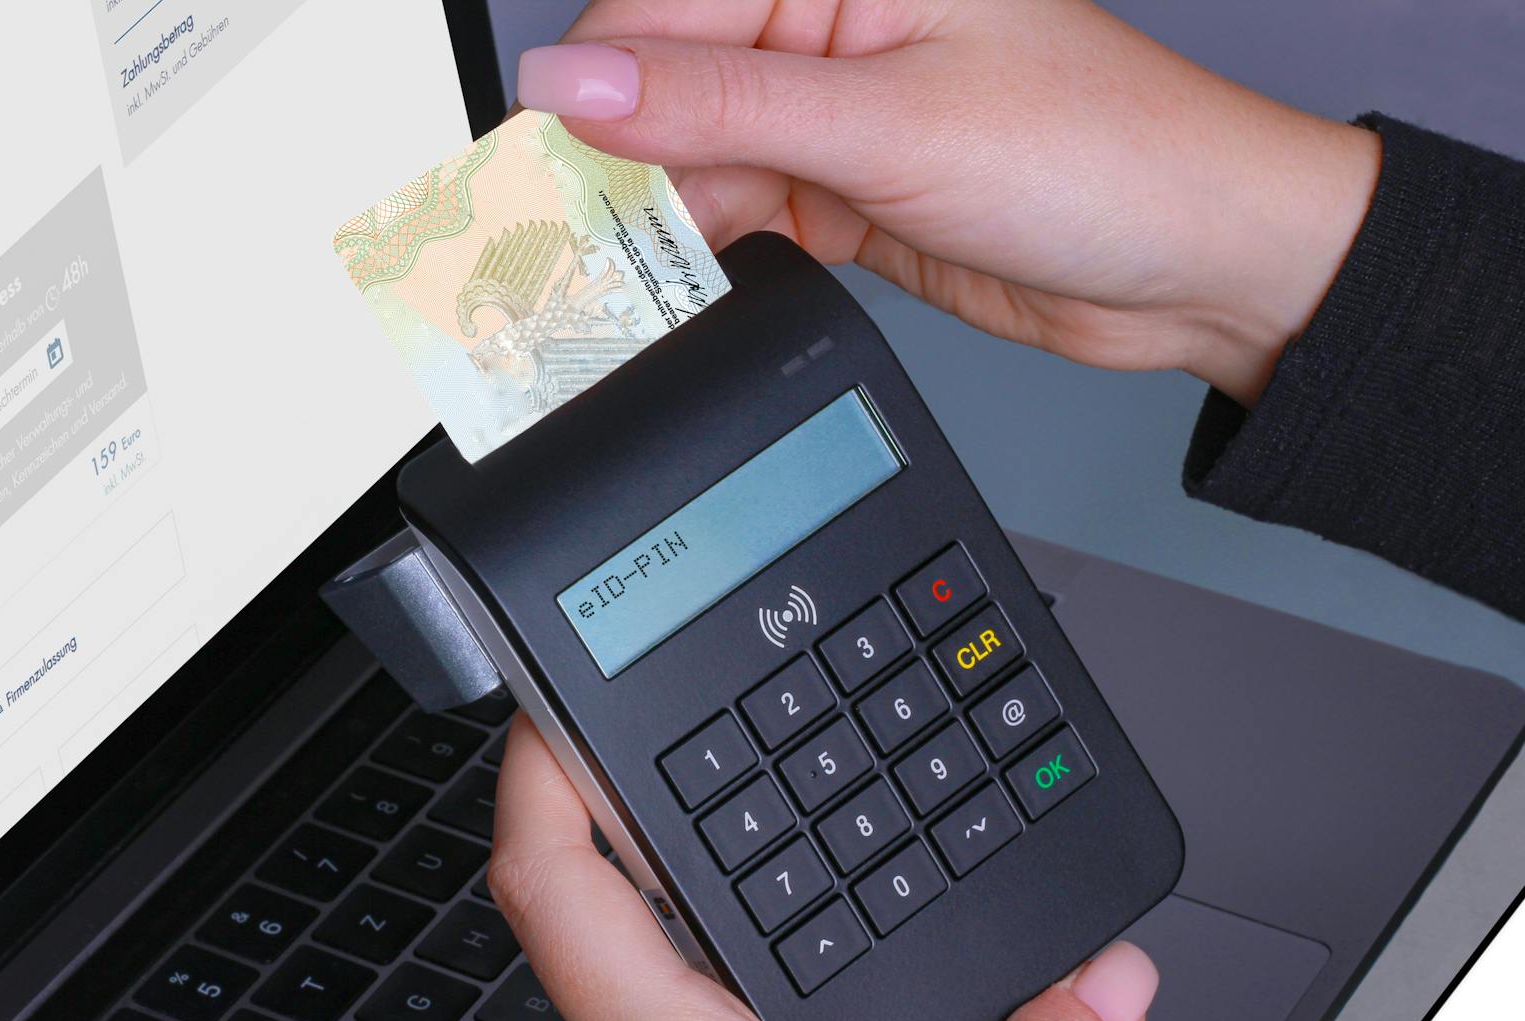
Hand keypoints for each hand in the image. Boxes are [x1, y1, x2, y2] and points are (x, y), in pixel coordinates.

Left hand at [489, 713, 1159, 1020]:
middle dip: (644, 839)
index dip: (538, 778)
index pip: (549, 888)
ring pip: (670, 1010)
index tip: (551, 709)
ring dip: (715, 932)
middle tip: (678, 756)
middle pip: (605, 935)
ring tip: (768, 856)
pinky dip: (774, 1015)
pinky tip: (842, 1016)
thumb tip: (1100, 980)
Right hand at [515, 0, 1382, 404]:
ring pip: (693, 157)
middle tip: (555, 236)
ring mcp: (837, 114)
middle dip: (612, 159)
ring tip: (608, 276)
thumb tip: (581, 81)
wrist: (1201, 265)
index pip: (665, 8)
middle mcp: (831, 28)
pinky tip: (674, 282)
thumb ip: (722, 104)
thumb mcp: (892, 123)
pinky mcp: (845, 191)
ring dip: (651, 217)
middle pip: (667, 84)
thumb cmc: (1104, 154)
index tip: (528, 164)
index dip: (587, 85)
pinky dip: (700, 252)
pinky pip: (737, 214)